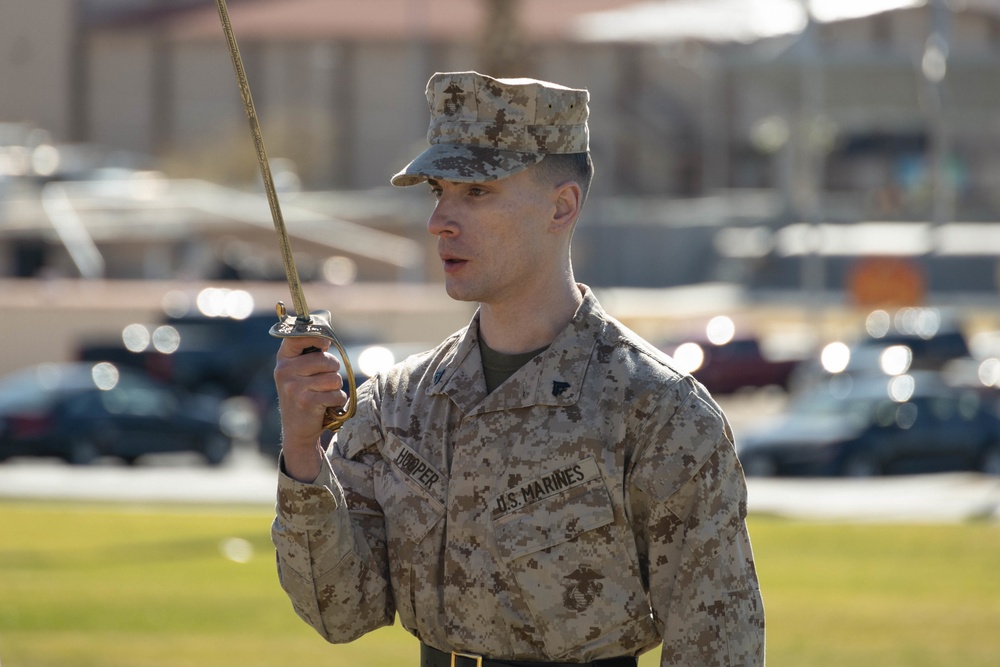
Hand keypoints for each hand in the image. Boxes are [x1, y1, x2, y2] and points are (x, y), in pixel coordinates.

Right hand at [273, 336, 347, 480]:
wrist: (297, 429)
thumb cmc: (304, 394)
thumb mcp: (300, 372)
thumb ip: (310, 353)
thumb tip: (327, 335)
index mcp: (283, 359)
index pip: (298, 336)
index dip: (316, 336)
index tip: (325, 343)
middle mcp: (284, 371)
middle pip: (326, 360)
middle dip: (333, 370)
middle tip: (324, 381)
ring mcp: (293, 386)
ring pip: (334, 378)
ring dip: (336, 388)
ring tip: (323, 394)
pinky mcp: (305, 401)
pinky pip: (336, 394)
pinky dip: (337, 401)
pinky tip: (325, 406)